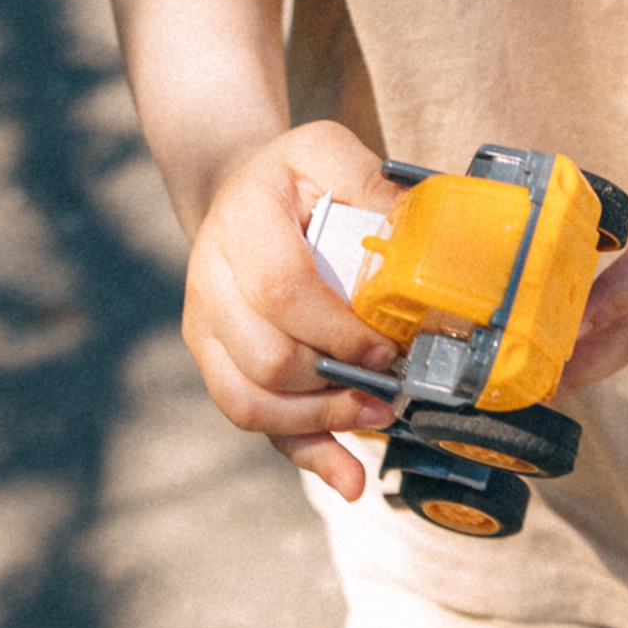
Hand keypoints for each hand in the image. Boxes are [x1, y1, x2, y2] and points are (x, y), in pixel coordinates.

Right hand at [183, 121, 404, 498]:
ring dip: (319, 423)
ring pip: (248, 401)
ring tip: (376, 416)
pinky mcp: (214, 362)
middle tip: (391, 384)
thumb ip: (369, 181)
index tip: (386, 346)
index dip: (337, 330)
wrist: (230, 191)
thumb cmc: (289, 177)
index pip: (282, 289)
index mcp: (241, 224)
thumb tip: (422, 229)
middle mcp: (210, 282)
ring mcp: (205, 328)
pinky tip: (347, 476)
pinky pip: (249, 419)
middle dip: (334, 383)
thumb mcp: (325, 150)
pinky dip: (302, 454)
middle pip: (265, 358)